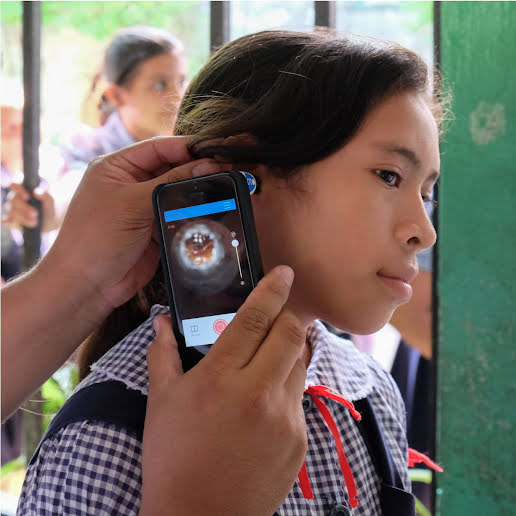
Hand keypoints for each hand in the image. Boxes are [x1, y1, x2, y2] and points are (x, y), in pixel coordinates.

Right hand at [2, 183, 55, 232]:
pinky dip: (10, 222)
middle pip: (13, 200)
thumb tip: (36, 192)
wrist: (48, 223)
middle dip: (24, 207)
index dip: (18, 190)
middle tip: (34, 214)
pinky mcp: (10, 220)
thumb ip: (45, 196)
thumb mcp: (49, 203)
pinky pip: (6, 221)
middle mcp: (14, 198)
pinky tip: (18, 224)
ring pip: (10, 211)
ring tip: (34, 222)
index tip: (27, 197)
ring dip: (21, 217)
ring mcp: (11, 209)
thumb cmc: (47, 209)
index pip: (14, 185)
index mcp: (23, 190)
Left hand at [44, 136, 225, 311]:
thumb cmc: (97, 238)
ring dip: (197, 192)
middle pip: (172, 168)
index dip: (187, 147)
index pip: (158, 148)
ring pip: (179, 192)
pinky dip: (194, 212)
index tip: (215, 150)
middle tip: (226, 170)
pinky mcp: (156, 228)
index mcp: (118, 167)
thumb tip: (207, 165)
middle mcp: (132, 183)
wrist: (89, 285)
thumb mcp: (133, 203)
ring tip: (224, 188)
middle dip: (196, 169)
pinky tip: (213, 209)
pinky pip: (180, 214)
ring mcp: (145, 207)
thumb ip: (171, 182)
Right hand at [141, 265, 306, 515]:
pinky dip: (287, 387)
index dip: (273, 289)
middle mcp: (258, 393)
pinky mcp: (299, 439)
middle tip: (276, 318)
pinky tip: (265, 403)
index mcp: (219, 378)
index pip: (256, 318)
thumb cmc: (173, 458)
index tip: (285, 273)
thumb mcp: (161, 403)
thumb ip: (163, 355)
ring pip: (301, 362)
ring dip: (289, 351)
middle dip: (288, 317)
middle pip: (291, 333)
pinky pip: (299, 397)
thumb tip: (161, 323)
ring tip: (269, 360)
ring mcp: (284, 417)